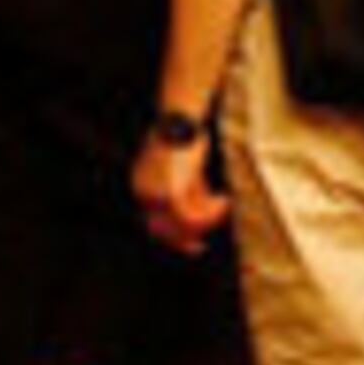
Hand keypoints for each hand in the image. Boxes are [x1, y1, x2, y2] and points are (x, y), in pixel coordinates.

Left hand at [134, 135, 230, 254]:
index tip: (190, 242)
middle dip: (184, 238)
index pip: (152, 223)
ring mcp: (155, 195)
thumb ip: (190, 188)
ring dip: (206, 219)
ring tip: (223, 204)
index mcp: (140, 185)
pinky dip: (210, 213)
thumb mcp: (186, 166)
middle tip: (200, 247)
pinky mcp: (171, 194)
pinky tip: (224, 201)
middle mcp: (142, 193)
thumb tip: (203, 205)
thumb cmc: (185, 134)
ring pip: (182, 224)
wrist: (181, 117)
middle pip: (163, 230)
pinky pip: (193, 216)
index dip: (172, 235)